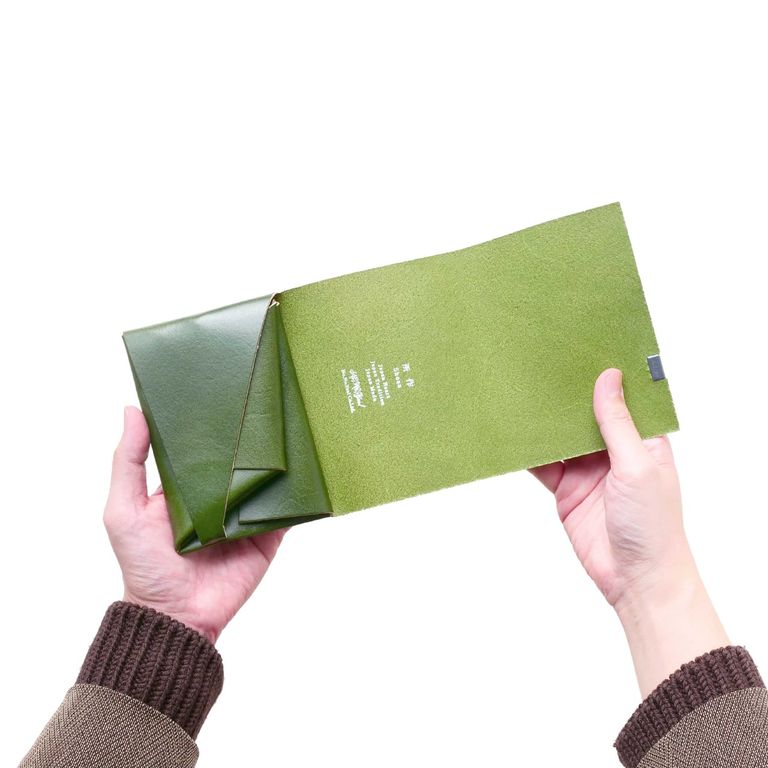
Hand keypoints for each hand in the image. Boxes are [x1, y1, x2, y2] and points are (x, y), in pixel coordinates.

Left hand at [103, 406, 286, 643]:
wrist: (177, 616)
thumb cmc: (144, 564)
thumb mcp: (124, 510)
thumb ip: (128, 462)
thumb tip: (131, 409)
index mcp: (187, 486)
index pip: (202, 446)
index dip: (210, 421)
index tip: (224, 386)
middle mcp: (218, 496)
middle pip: (239, 459)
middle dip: (250, 436)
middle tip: (266, 399)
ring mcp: (245, 515)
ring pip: (267, 480)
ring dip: (279, 460)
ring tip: (294, 426)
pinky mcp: (267, 534)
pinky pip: (286, 510)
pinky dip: (299, 494)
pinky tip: (310, 470)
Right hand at [530, 368, 728, 696]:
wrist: (635, 580)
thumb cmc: (653, 525)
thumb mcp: (638, 465)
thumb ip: (617, 424)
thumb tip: (609, 378)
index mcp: (642, 440)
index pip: (622, 399)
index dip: (604, 377)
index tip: (583, 350)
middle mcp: (614, 451)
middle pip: (585, 415)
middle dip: (566, 396)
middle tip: (542, 367)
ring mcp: (588, 470)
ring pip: (560, 437)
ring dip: (545, 422)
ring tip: (522, 394)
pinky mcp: (566, 490)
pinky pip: (543, 465)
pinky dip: (528, 453)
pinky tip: (512, 436)